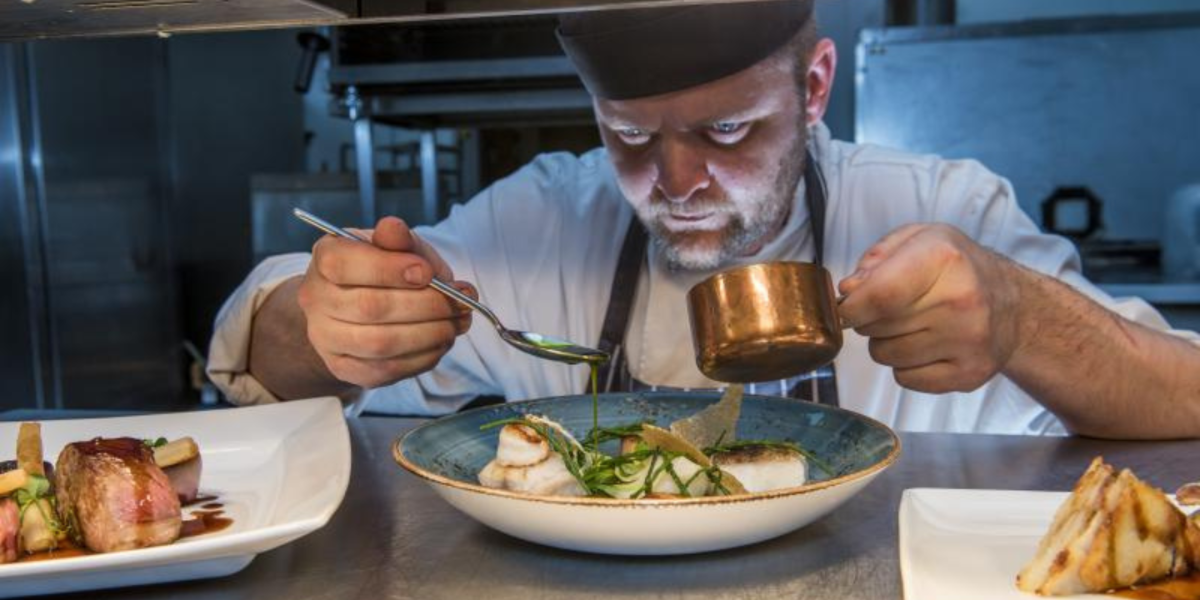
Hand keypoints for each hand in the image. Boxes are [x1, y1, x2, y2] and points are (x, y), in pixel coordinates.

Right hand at [296, 216, 473, 388]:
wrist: (360, 304)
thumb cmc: (382, 268)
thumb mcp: (394, 245)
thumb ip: (399, 240)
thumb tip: (395, 229)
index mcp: (324, 259)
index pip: (345, 265)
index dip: (390, 270)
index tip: (427, 272)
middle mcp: (316, 300)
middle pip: (369, 308)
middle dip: (425, 305)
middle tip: (460, 302)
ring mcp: (326, 338)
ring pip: (380, 344)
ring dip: (429, 334)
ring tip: (456, 322)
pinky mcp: (345, 367)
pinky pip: (386, 370)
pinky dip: (422, 357)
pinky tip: (440, 341)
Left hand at [837, 223, 1025, 393]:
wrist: (1015, 305)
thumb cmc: (957, 268)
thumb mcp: (920, 239)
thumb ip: (876, 258)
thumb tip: (848, 291)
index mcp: (944, 259)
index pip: (879, 295)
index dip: (851, 307)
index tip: (846, 308)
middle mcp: (961, 301)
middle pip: (876, 327)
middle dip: (870, 320)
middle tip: (893, 308)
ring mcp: (968, 341)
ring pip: (886, 356)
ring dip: (887, 343)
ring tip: (913, 325)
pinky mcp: (969, 374)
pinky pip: (905, 379)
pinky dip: (906, 366)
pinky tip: (928, 346)